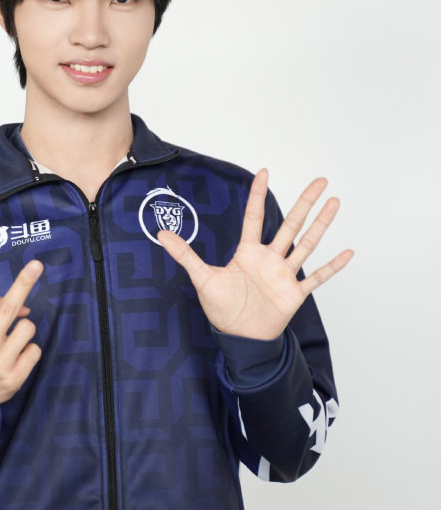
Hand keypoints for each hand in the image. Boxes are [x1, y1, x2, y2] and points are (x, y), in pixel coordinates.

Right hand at [0, 260, 43, 436]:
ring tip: (11, 342)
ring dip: (24, 330)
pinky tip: (15, 359)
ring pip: (28, 327)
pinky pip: (35, 350)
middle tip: (36, 264)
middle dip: (23, 284)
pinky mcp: (14, 378)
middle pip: (7, 310)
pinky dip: (28, 351)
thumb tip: (25, 307)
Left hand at [157, 170, 352, 340]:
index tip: (265, 171)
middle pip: (290, 224)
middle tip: (320, 180)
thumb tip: (161, 235)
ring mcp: (284, 275)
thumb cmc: (221, 309)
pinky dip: (332, 266)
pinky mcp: (295, 293)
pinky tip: (347, 252)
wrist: (239, 338)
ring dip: (322, 224)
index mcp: (248, 253)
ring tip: (334, 203)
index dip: (258, 195)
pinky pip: (317, 278)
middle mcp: (270, 259)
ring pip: (307, 244)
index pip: (255, 217)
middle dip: (305, 202)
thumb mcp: (202, 278)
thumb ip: (185, 255)